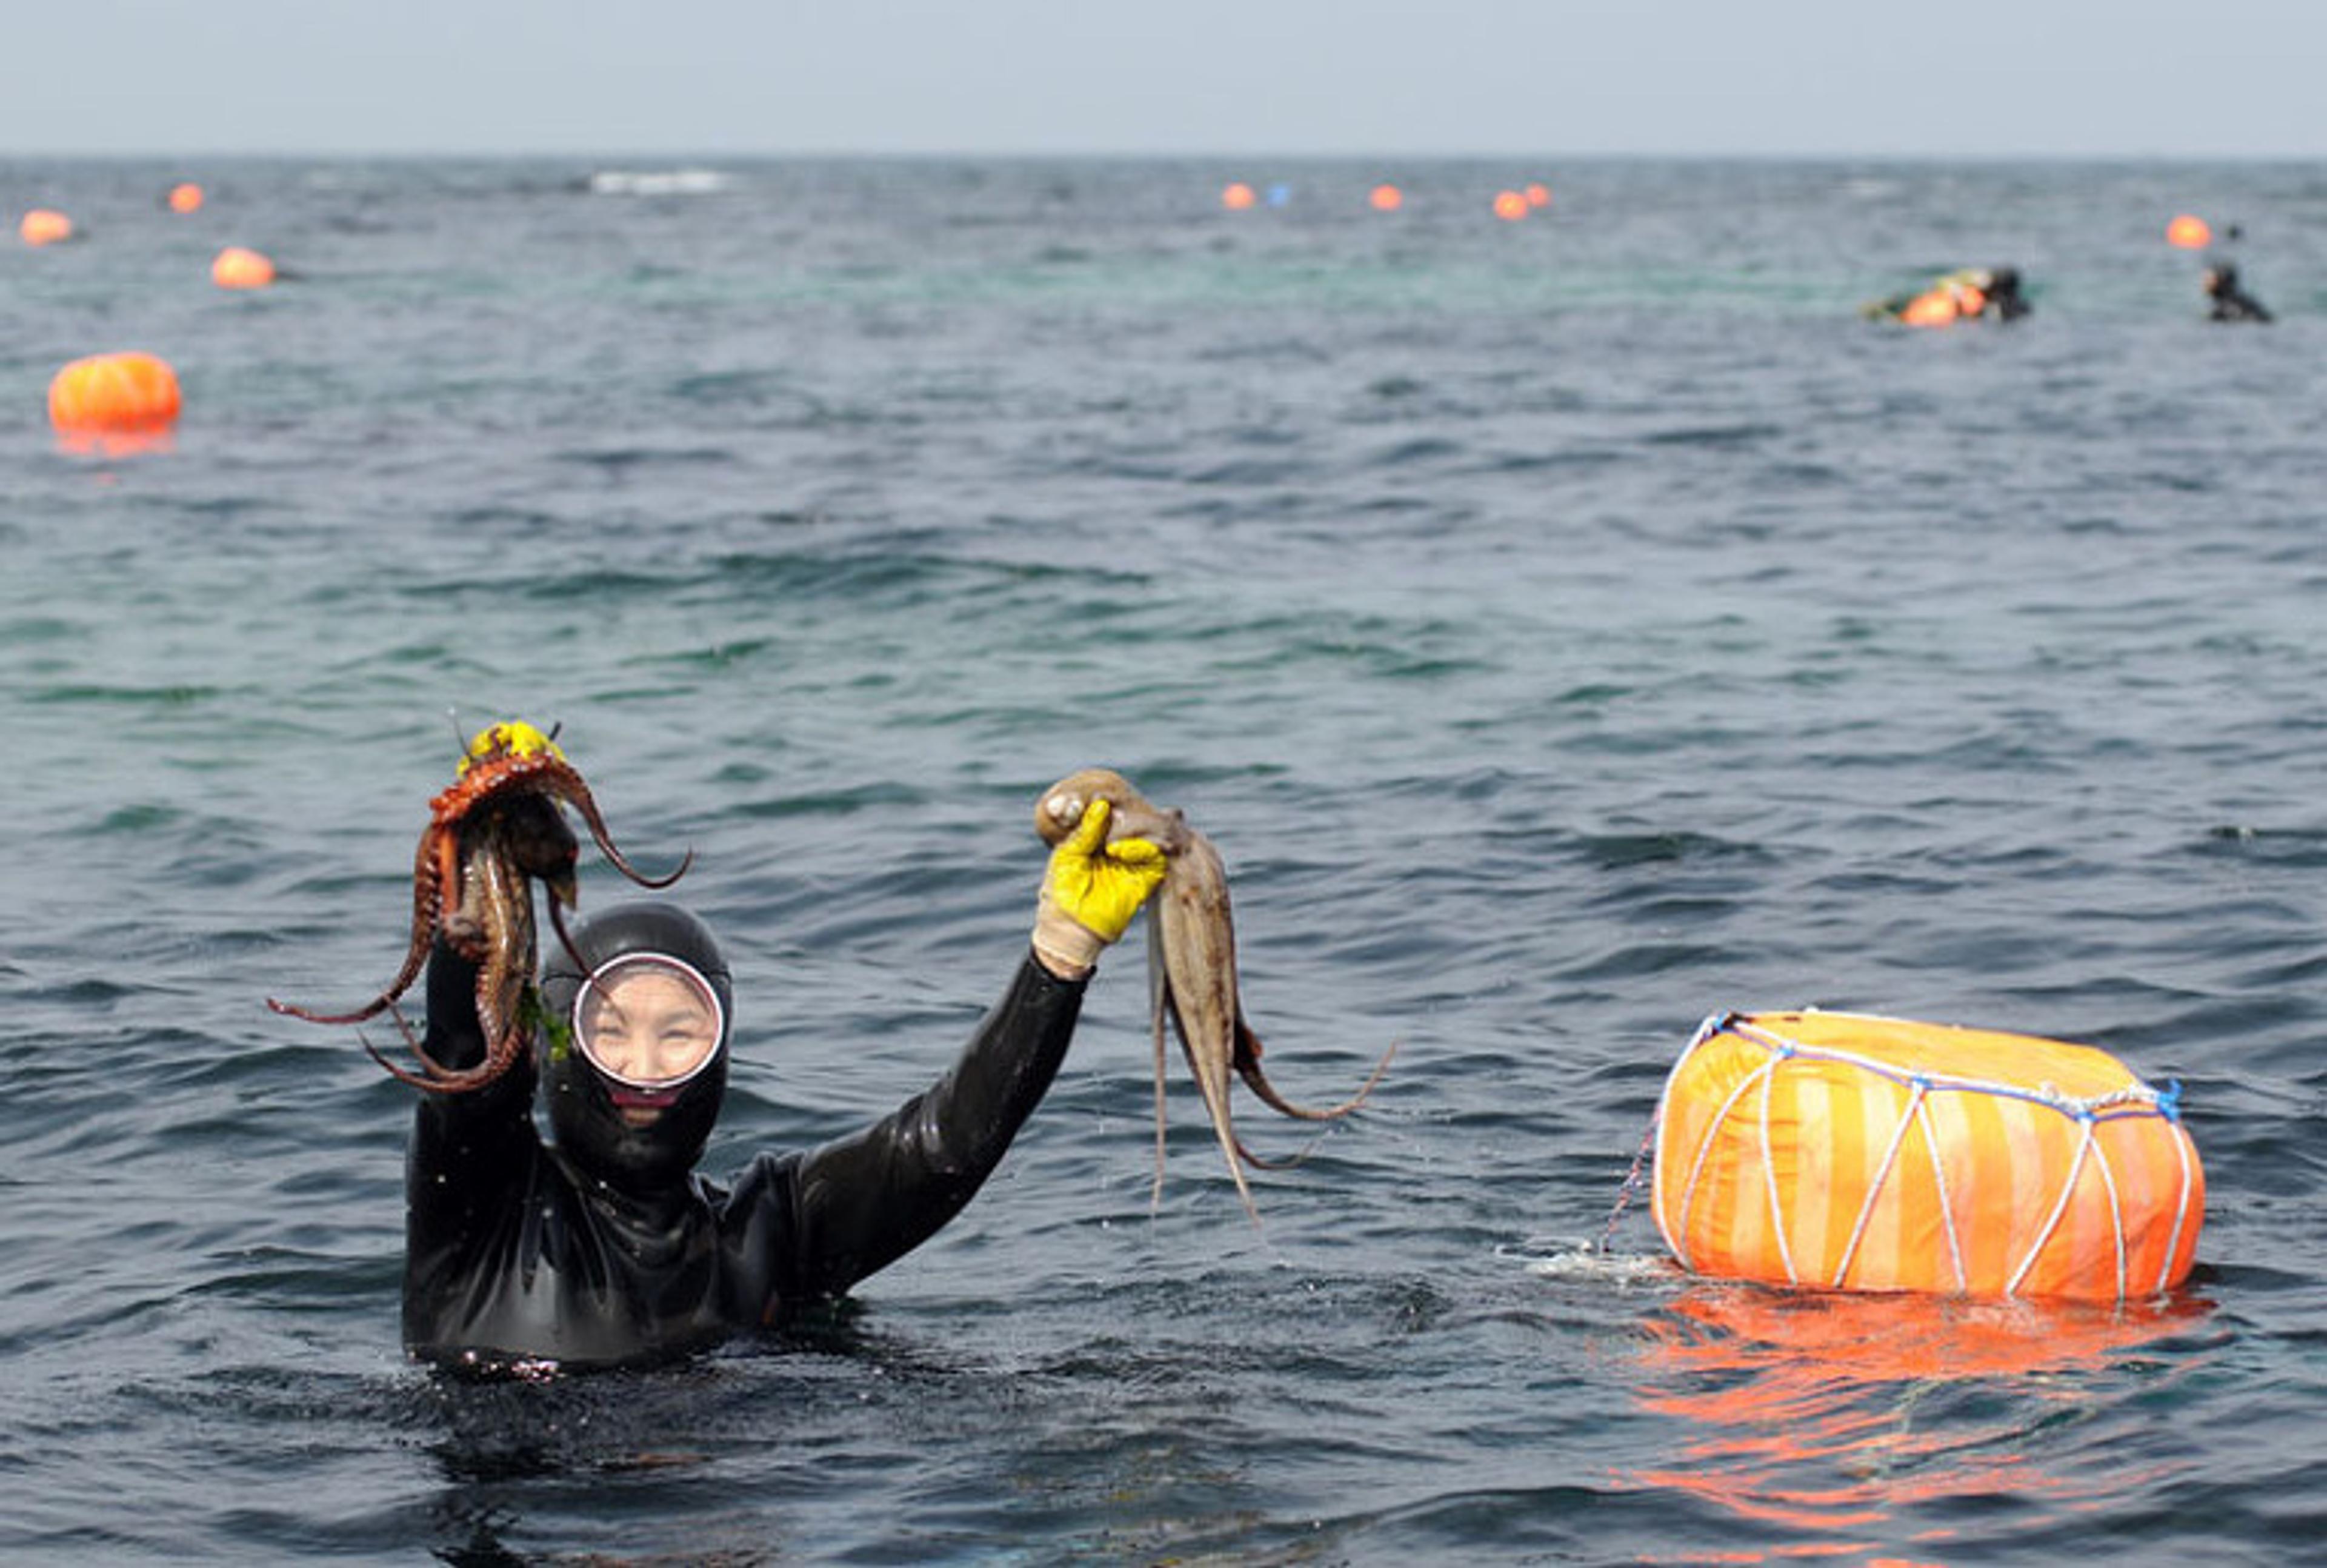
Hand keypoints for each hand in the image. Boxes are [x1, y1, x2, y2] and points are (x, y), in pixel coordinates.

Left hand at [1032, 798, 1165, 977]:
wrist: (1070, 928)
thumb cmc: (1062, 890)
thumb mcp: (1069, 854)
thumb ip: (1085, 829)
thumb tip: (1101, 804)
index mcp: (1099, 834)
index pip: (1113, 807)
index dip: (1109, 799)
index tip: (1101, 797)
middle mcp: (1120, 842)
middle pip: (1135, 814)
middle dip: (1126, 810)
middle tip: (1112, 811)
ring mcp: (1135, 857)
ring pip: (1150, 829)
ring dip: (1134, 826)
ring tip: (1110, 840)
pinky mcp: (1148, 875)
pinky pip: (1155, 852)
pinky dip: (1140, 846)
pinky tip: (1118, 851)